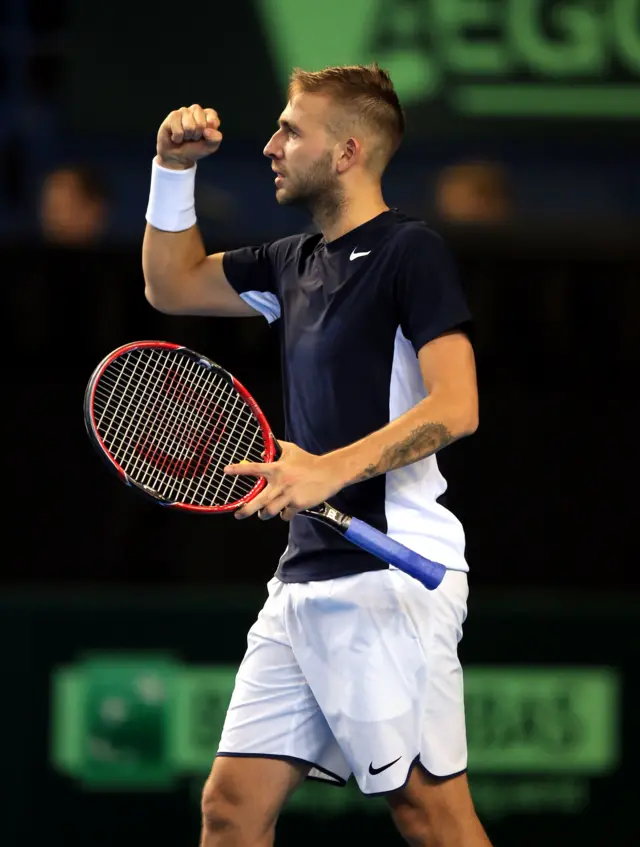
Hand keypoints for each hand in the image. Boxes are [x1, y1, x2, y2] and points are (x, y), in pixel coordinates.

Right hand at [156, 104, 222, 169]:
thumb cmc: (195, 149)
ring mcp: (184, 111)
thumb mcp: (210, 146)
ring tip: (185, 137)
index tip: (205, 136)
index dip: (209, 133)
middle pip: (201, 124)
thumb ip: (216, 138)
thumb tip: (206, 131)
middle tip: (193, 138)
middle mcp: (196, 110)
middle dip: (197, 136)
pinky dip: (178, 138)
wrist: (177, 156)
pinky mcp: (173, 115)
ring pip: (189, 127)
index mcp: (208, 115)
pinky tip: (176, 137)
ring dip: (187, 137)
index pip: (213, 120)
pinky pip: (178, 131)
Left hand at [224, 442, 342, 521]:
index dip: (239, 470)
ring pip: (270, 511)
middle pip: (258, 501)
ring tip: (264, 513)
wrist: (329, 473)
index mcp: (277, 468)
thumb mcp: (292, 450)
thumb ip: (277, 449)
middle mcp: (280, 483)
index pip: (254, 469)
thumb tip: (264, 449)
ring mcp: (289, 495)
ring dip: (265, 514)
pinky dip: (284, 514)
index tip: (226, 471)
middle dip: (246, 510)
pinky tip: (288, 510)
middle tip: (238, 514)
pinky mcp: (298, 505)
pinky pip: (285, 515)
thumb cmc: (309, 461)